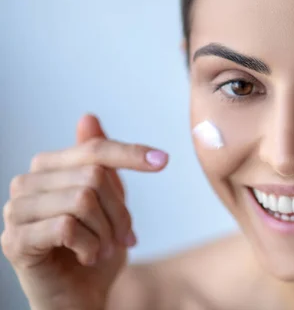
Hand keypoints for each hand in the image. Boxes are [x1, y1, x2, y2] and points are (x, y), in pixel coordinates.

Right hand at [1, 114, 168, 309]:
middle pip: (94, 176)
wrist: (79, 300)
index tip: (163, 162)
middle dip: (120, 211)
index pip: (94, 150)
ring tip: (104, 249)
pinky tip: (87, 257)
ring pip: (82, 199)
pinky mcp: (14, 241)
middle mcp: (26, 184)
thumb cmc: (93, 250)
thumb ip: (99, 163)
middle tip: (124, 236)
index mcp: (48, 169)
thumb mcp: (107, 202)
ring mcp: (15, 212)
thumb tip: (88, 116)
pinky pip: (67, 226)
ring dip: (106, 231)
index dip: (130, 153)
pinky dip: (90, 246)